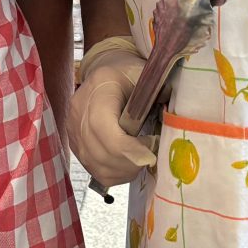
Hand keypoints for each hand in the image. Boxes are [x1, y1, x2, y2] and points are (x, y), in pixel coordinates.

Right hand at [66, 39, 156, 186]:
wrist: (107, 74)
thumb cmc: (130, 74)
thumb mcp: (147, 76)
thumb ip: (159, 95)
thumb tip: (174, 123)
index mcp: (99, 88)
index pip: (102, 127)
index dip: (127, 149)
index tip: (151, 155)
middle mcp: (79, 110)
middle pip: (101, 151)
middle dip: (131, 162)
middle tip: (151, 155)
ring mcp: (73, 130)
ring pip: (97, 165)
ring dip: (124, 170)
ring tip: (141, 158)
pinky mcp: (76, 144)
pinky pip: (95, 170)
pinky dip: (115, 173)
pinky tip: (129, 162)